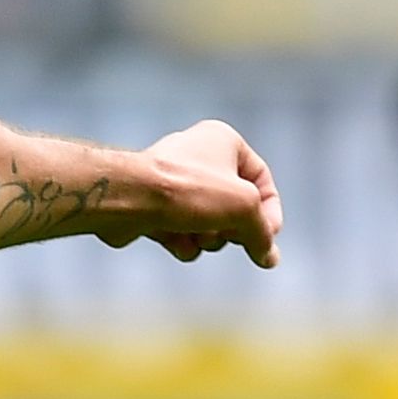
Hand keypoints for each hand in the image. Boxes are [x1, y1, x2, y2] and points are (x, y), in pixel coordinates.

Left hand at [114, 122, 280, 266]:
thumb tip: (270, 257)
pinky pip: (182, 232)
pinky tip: (175, 242)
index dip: (270, 213)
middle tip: (227, 236)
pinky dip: (183, 242)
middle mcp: (199, 156)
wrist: (128, 198)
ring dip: (207, 238)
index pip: (261, 181)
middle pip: (235, 206)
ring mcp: (175, 182)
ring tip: (197, 234)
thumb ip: (262, 233)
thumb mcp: (243, 208)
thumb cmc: (188, 190)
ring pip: (209, 223)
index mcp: (223, 141)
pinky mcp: (154, 207)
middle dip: (232, 229)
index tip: (267, 239)